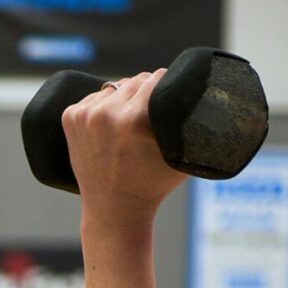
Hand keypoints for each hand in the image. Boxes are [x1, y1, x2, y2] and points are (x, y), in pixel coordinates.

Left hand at [63, 68, 186, 236]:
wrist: (113, 211)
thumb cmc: (153, 184)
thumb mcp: (182, 155)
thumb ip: (199, 126)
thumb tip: (218, 97)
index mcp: (133, 119)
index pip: (157, 77)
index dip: (167, 82)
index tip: (171, 93)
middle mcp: (105, 114)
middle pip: (136, 80)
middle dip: (146, 91)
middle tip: (151, 113)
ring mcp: (84, 116)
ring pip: (114, 87)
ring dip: (124, 97)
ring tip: (131, 121)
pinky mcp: (70, 118)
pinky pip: (93, 97)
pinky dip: (102, 104)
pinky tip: (110, 123)